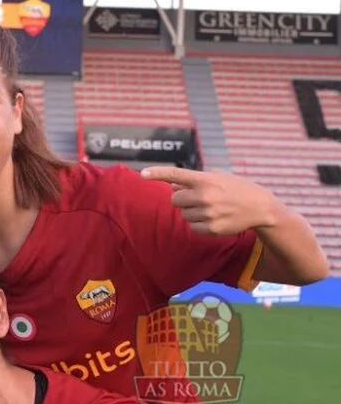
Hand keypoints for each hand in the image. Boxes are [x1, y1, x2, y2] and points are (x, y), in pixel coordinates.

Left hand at [140, 166, 277, 235]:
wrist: (261, 207)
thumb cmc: (237, 189)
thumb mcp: (218, 178)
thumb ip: (193, 181)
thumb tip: (171, 186)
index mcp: (205, 180)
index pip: (176, 175)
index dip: (157, 173)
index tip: (142, 173)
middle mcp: (204, 196)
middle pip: (174, 199)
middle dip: (182, 199)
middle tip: (199, 197)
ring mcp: (207, 214)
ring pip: (183, 214)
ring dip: (191, 211)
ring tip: (211, 207)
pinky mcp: (210, 229)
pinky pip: (191, 226)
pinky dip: (198, 223)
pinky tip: (214, 218)